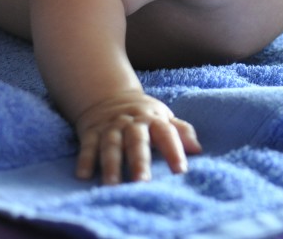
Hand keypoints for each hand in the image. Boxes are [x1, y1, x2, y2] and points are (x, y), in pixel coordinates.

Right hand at [74, 90, 201, 184]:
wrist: (109, 97)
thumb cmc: (143, 115)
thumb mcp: (163, 118)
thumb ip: (180, 132)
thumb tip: (198, 149)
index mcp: (153, 119)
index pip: (166, 133)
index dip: (174, 151)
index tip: (181, 170)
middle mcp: (131, 123)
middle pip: (136, 141)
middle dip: (139, 160)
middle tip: (142, 181)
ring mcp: (110, 127)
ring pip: (111, 145)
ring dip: (111, 164)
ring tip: (112, 184)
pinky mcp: (91, 133)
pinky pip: (87, 146)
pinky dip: (85, 160)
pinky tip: (83, 176)